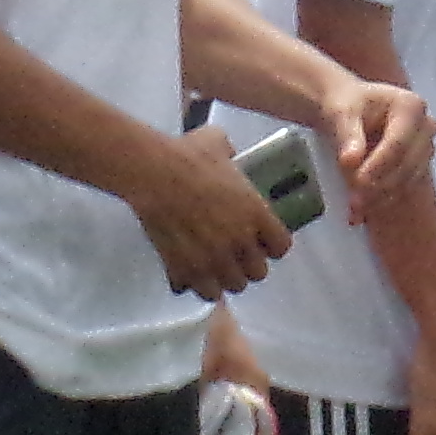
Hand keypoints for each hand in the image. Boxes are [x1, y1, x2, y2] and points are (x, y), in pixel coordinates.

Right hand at [129, 125, 291, 298]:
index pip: (281, 246)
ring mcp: (215, 258)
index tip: (263, 241)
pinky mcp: (188, 268)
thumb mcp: (217, 142)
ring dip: (227, 278)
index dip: (272, 245)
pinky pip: (206, 292)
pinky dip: (203, 287)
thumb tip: (228, 151)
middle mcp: (241, 240)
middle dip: (248, 265)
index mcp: (256, 212)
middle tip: (236, 255)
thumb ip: (230, 151)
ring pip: (234, 286)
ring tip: (217, 268)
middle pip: (258, 272)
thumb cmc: (187, 155)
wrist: (153, 174)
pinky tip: (197, 276)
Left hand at [316, 75, 432, 221]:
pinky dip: (381, 201)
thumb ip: (347, 135)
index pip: (398, 144)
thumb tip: (351, 160)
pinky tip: (360, 214)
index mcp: (410, 107)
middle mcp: (425, 127)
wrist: (349, 110)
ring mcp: (425, 148)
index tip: (356, 183)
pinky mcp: (418, 166)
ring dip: (380, 198)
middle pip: (406, 165)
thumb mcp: (340, 114)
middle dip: (378, 186)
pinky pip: (403, 188)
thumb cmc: (345, 106)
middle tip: (353, 203)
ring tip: (354, 211)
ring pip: (407, 180)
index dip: (378, 166)